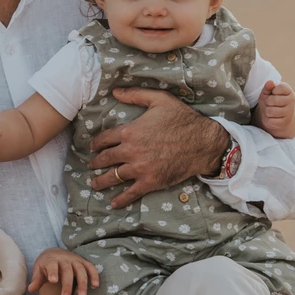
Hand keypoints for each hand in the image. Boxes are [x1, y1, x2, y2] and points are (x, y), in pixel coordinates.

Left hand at [28, 248, 99, 294]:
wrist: (54, 252)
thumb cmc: (45, 265)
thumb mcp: (39, 270)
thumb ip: (37, 280)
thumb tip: (31, 289)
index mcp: (51, 259)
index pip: (52, 265)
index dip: (53, 272)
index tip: (53, 281)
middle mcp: (64, 258)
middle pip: (67, 270)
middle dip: (67, 284)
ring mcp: (75, 260)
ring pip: (80, 270)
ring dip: (82, 282)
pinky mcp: (83, 262)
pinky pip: (90, 267)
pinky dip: (94, 275)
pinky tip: (95, 285)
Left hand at [89, 89, 229, 209]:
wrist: (202, 142)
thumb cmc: (182, 119)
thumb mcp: (159, 100)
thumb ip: (136, 94)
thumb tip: (115, 91)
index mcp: (130, 131)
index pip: (105, 139)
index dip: (96, 143)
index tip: (93, 147)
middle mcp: (131, 151)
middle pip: (106, 159)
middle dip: (96, 162)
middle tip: (91, 165)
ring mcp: (140, 168)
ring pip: (113, 177)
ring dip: (101, 181)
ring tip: (94, 184)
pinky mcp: (150, 181)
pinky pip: (131, 193)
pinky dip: (121, 199)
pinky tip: (113, 203)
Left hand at [255, 80, 294, 138]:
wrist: (279, 115)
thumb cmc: (272, 100)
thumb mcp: (268, 93)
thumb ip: (268, 87)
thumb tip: (270, 82)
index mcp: (289, 92)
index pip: (279, 88)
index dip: (272, 91)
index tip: (274, 93)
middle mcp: (292, 102)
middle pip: (272, 100)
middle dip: (268, 101)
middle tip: (270, 103)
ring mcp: (289, 113)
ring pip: (270, 111)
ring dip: (267, 111)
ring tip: (271, 110)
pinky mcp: (285, 123)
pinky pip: (270, 121)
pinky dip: (268, 119)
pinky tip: (273, 118)